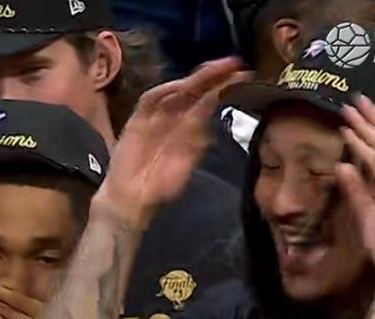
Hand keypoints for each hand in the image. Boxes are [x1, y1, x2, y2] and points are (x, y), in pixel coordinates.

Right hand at [97, 58, 248, 227]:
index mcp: (189, 128)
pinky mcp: (137, 121)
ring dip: (193, 79)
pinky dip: (163, 92)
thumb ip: (197, 141)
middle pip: (194, 90)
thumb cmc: (159, 187)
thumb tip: (209, 117)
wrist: (130, 200)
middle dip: (212, 76)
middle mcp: (174, 119)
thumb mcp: (185, 163)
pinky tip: (179, 86)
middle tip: (233, 63)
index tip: (244, 75)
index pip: (208, 101)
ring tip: (212, 70)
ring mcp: (155, 118)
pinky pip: (149, 101)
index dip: (224, 87)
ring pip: (175, 92)